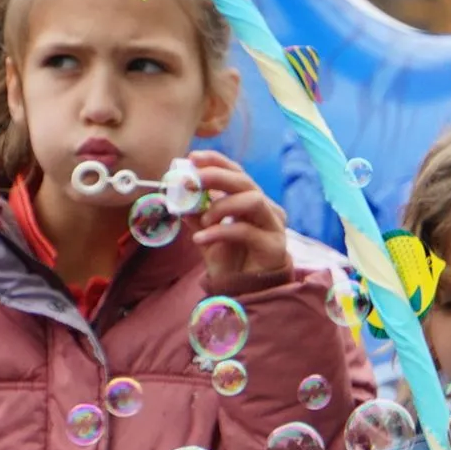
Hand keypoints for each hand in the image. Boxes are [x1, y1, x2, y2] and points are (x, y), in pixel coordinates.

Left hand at [187, 150, 290, 281]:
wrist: (245, 290)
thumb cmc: (231, 259)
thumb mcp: (207, 233)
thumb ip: (195, 214)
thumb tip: (176, 195)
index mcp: (251, 200)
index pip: (237, 172)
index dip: (217, 162)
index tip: (193, 158)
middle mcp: (266, 208)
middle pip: (246, 182)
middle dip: (218, 176)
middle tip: (194, 180)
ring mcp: (274, 225)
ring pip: (253, 200)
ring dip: (222, 205)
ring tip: (202, 220)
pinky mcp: (274, 245)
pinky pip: (246, 231)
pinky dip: (220, 231)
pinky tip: (201, 238)